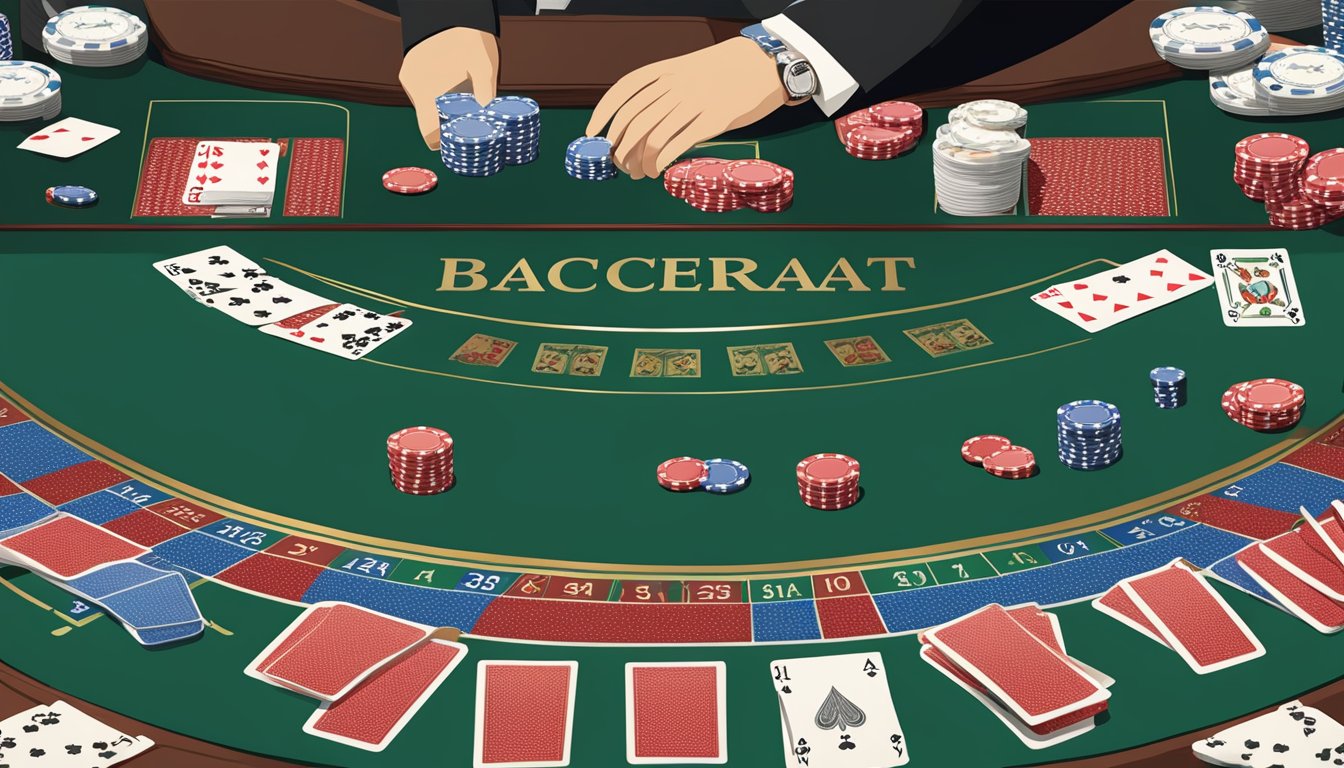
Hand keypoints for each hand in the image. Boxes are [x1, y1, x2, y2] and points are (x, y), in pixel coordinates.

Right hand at [399, 27, 499, 149]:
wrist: (450, 7)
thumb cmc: (469, 39)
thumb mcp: (485, 68)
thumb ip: (485, 97)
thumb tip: (490, 124)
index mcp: (427, 93)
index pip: (428, 133)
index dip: (441, 141)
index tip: (454, 140)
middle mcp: (412, 87)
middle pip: (428, 117)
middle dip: (445, 119)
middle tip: (464, 112)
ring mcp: (408, 75)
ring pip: (425, 100)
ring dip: (440, 100)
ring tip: (459, 86)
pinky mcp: (407, 66)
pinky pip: (421, 85)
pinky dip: (434, 86)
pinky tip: (448, 74)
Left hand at [586, 37, 789, 179]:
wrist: (765, 63)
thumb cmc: (726, 72)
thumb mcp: (689, 70)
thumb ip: (664, 90)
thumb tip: (637, 126)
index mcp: (667, 70)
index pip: (624, 91)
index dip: (603, 113)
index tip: (593, 133)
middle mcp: (676, 85)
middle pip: (634, 121)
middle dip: (621, 149)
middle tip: (621, 165)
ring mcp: (695, 102)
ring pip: (652, 137)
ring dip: (639, 161)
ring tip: (639, 173)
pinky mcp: (715, 120)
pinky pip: (677, 144)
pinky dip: (661, 162)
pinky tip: (657, 171)